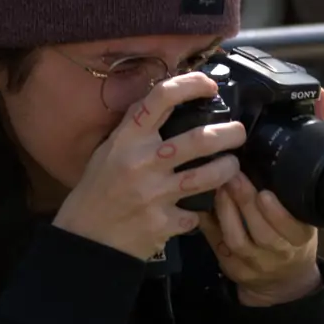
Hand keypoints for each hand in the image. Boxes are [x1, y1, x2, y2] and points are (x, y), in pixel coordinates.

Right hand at [52, 74, 245, 260]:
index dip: (192, 84)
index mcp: (128, 139)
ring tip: (231, 166)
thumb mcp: (110, 150)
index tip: (210, 86)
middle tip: (238, 133)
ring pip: (210, 176)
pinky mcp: (164, 223)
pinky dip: (201, 211)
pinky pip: (197, 213)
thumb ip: (139, 130)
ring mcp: (154, 194)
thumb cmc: (98, 190)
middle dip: (230, 133)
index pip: (162, 97)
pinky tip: (199, 208)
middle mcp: (142, 162)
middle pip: (200, 139)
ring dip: (228, 168)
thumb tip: (173, 103)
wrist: (85, 239)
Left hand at [197, 89, 323, 305]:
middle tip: (231, 174)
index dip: (279, 215)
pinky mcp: (229, 264)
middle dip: (245, 203)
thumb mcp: (307, 196)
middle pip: (261, 232)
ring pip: (235, 239)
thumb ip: (310, 147)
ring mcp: (252, 261)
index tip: (266, 194)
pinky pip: (215, 244)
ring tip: (214, 184)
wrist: (281, 278)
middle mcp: (279, 252)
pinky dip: (207, 223)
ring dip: (224, 212)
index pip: (293, 229)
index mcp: (301, 236)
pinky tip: (199, 202)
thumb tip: (317, 98)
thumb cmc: (292, 226)